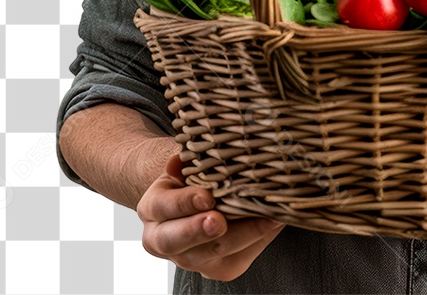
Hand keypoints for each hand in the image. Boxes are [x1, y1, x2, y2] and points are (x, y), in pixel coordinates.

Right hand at [137, 153, 283, 281]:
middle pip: (181, 240)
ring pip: (216, 253)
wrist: (194, 202)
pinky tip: (274, 222)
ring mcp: (191, 259)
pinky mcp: (218, 268)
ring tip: (267, 217)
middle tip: (221, 221)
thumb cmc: (191, 178)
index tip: (207, 196)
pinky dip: (258, 239)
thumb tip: (181, 158)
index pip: (165, 206)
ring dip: (244, 234)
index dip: (186, 202)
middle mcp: (164, 240)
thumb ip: (183, 162)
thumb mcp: (183, 164)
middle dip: (203, 230)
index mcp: (153, 209)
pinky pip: (238, 258)